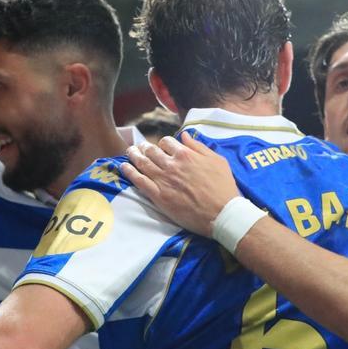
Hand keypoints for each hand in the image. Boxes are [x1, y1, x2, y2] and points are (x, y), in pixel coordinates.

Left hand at [121, 132, 238, 235]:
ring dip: (134, 155)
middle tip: (139, 147)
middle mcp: (172, 165)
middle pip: (151, 151)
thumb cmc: (223, 187)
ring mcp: (163, 180)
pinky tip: (124, 167)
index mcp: (185, 154)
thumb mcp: (217, 160)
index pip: (166, 142)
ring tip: (129, 152)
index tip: (161, 147)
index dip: (162, 143)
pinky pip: (139, 181)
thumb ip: (198, 146)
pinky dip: (130, 172)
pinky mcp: (159, 196)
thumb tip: (184, 135)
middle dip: (144, 147)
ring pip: (143, 163)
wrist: (222, 213)